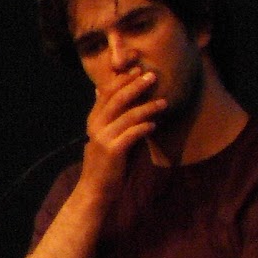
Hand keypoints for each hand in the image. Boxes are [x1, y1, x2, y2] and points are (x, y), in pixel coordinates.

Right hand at [80, 67, 165, 197]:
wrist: (95, 189)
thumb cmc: (106, 162)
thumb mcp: (104, 135)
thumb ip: (108, 116)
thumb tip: (104, 94)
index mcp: (94, 119)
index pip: (107, 91)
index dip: (123, 79)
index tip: (139, 68)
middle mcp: (96, 125)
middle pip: (117, 98)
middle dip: (136, 85)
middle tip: (152, 76)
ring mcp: (103, 138)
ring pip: (128, 115)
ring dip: (148, 107)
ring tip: (164, 102)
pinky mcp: (113, 151)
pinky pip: (132, 134)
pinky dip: (144, 127)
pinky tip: (154, 124)